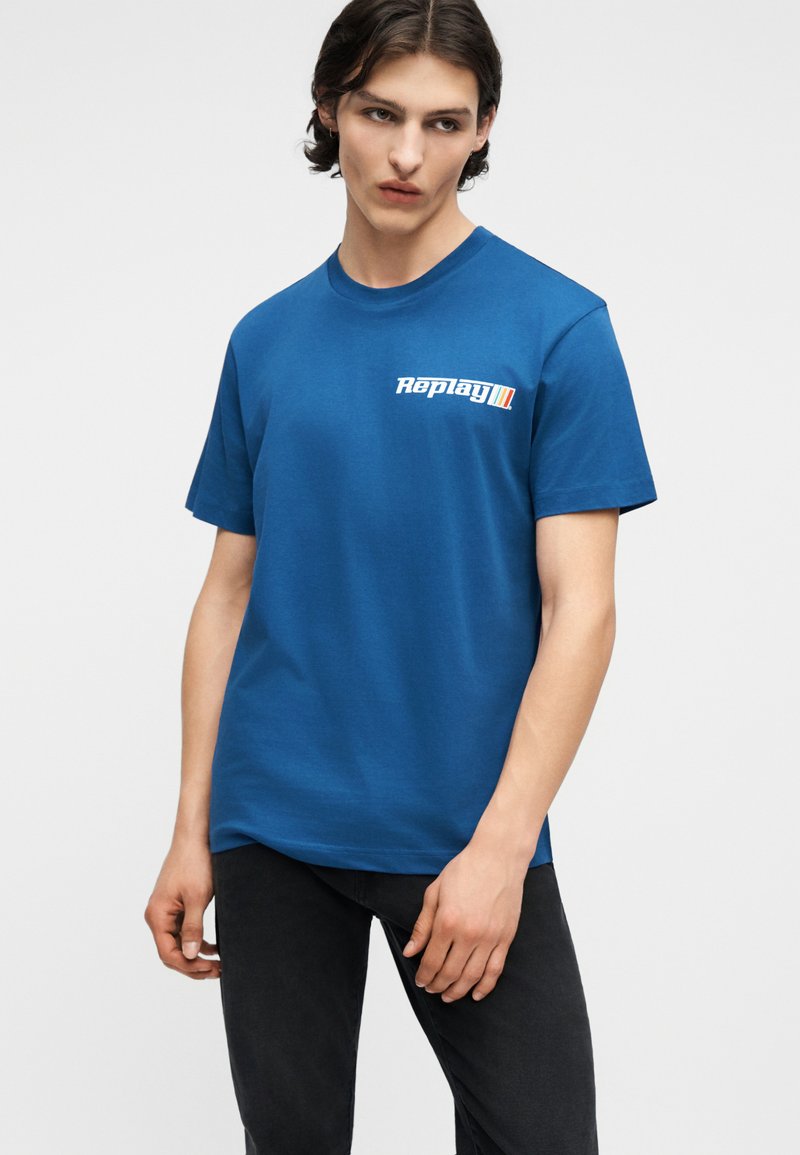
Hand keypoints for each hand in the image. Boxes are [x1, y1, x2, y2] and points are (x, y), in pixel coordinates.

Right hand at [144, 838, 220, 979]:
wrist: (195, 837)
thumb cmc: (195, 863)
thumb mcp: (197, 898)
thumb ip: (193, 928)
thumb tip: (190, 956)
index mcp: (157, 915)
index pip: (168, 953)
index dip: (188, 966)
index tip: (210, 969)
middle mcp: (157, 916)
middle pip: (171, 952)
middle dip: (192, 965)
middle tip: (217, 971)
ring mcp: (166, 912)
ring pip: (178, 944)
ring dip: (195, 956)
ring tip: (217, 965)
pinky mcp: (176, 906)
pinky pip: (183, 932)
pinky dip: (196, 942)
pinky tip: (213, 949)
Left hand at [401, 841, 526, 1001]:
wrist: (498, 856)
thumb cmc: (465, 869)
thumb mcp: (434, 893)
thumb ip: (422, 925)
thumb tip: (411, 951)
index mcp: (447, 921)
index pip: (432, 961)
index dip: (424, 975)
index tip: (420, 980)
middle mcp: (469, 933)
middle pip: (450, 973)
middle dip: (438, 986)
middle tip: (432, 990)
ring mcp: (490, 937)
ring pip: (472, 977)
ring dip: (458, 990)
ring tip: (448, 995)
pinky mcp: (506, 938)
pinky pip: (495, 970)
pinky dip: (485, 987)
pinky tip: (475, 994)